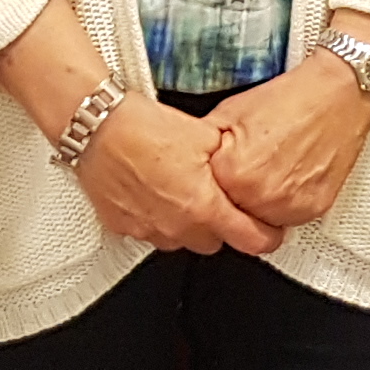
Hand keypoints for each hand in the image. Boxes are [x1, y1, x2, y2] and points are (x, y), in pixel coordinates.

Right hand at [77, 93, 283, 255]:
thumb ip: (230, 161)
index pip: (251, 240)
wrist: (99, 126)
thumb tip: (247, 167)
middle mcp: (178, 226)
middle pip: (214, 243)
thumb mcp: (205, 135)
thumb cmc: (145, 127)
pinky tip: (153, 194)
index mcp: (204, 206)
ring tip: (180, 192)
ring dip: (186, 224)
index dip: (267, 236)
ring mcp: (149, 230)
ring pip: (180, 241)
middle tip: (216, 199)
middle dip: (220, 226)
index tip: (270, 231)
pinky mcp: (123, 227)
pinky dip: (156, 219)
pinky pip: (150, 233)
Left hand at [206, 51, 369, 230]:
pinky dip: (284, 203)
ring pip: (260, 220)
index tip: (220, 169)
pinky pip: (288, 219)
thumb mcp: (230, 112)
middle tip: (247, 166)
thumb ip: (204, 143)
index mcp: (234, 173)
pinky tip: (288, 175)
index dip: (211, 179)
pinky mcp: (314, 209)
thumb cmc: (290, 99)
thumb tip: (186, 158)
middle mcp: (261, 195)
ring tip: (269, 169)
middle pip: (232, 212)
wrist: (339, 94)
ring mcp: (290, 206)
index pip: (206, 196)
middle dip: (234, 194)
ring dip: (258, 203)